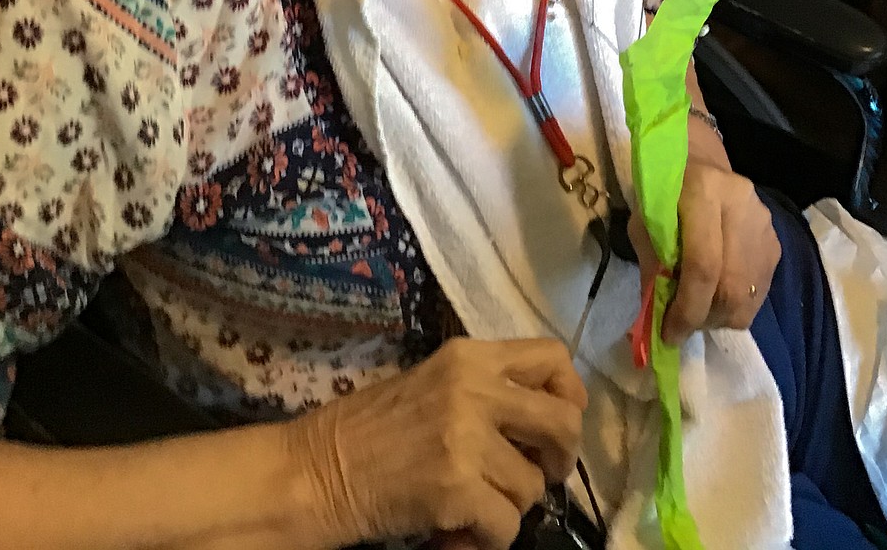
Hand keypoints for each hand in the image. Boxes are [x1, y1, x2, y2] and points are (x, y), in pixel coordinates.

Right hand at [289, 337, 586, 549]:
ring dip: (509, 506)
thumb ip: (487, 390)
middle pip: (564, 420)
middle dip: (561, 457)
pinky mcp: (457, 488)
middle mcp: (475, 388)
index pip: (554, 358)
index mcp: (470, 356)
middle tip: (538, 475)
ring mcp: (466, 438)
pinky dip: (487, 539)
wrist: (318, 470)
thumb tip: (546, 421)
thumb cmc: (372, 429)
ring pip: (533, 486)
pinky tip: (457, 530)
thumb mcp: (435, 384)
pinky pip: (507, 526)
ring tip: (473, 504)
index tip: (553, 425)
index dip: (568, 395)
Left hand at [629, 157, 780, 343]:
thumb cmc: (663, 193)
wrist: (699, 164)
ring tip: (698, 313)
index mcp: (703, 191)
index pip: (703, 265)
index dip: (687, 308)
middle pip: (732, 286)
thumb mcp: (643, 224)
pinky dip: (735, 306)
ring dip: (720, 317)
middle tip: (683, 329)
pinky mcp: (776, 240)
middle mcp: (742, 205)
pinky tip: (715, 297)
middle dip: (704, 318)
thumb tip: (659, 320)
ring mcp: (765, 223)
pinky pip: (759, 290)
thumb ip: (652, 268)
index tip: (669, 334)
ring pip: (749, 295)